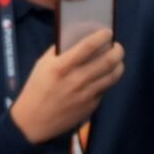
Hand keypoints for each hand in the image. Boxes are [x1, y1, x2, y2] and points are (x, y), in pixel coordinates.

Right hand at [9, 29, 124, 144]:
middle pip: (108, 61)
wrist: (34, 121)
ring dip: (119, 64)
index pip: (88, 46)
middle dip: (118, 50)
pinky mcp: (91, 106)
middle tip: (117, 46)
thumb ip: (60, 51)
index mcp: (61, 67)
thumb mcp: (42, 65)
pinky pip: (106, 88)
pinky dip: (108, 79)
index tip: (108, 32)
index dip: (102, 36)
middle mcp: (76, 80)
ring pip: (113, 75)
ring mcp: (86, 95)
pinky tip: (104, 76)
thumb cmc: (37, 88)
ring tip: (117, 60)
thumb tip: (80, 38)